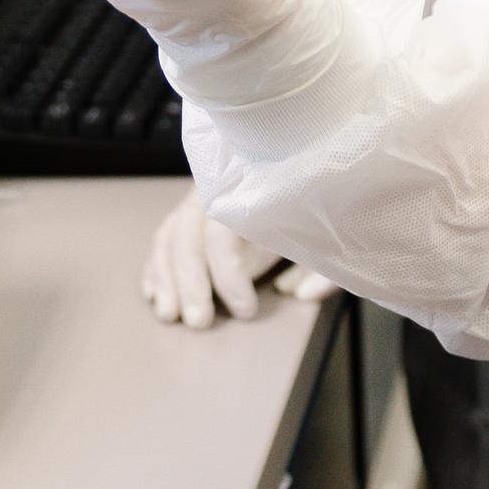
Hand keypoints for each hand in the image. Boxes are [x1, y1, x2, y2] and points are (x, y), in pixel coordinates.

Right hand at [145, 190, 336, 328]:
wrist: (312, 165)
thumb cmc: (321, 207)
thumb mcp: (332, 236)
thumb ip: (325, 266)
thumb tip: (300, 295)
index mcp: (257, 192)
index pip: (225, 232)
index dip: (229, 276)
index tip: (246, 310)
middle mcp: (222, 188)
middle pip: (189, 233)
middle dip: (189, 282)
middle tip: (199, 323)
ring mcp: (202, 197)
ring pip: (171, 234)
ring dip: (166, 278)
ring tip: (170, 315)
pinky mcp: (191, 210)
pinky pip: (164, 235)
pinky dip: (157, 266)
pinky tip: (156, 295)